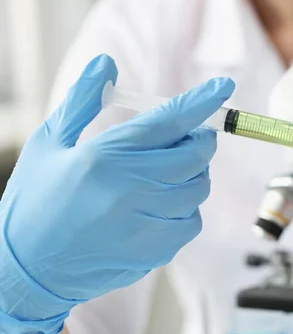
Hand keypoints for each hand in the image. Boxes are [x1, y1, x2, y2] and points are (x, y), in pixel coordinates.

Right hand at [0, 55, 233, 333]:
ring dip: (192, 173)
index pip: (169, 121)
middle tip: (189, 135)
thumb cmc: (36, 202)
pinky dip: (186, 207)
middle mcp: (132, 191)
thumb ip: (82, 101)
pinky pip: (193, 220)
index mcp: (105, 158)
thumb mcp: (49, 143)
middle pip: (196, 154)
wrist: (28, 270)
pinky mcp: (156, 252)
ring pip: (199, 187)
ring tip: (166, 172)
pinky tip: (160, 206)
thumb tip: (106, 63)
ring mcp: (148, 225)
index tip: (223, 87)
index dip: (202, 100)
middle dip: (200, 138)